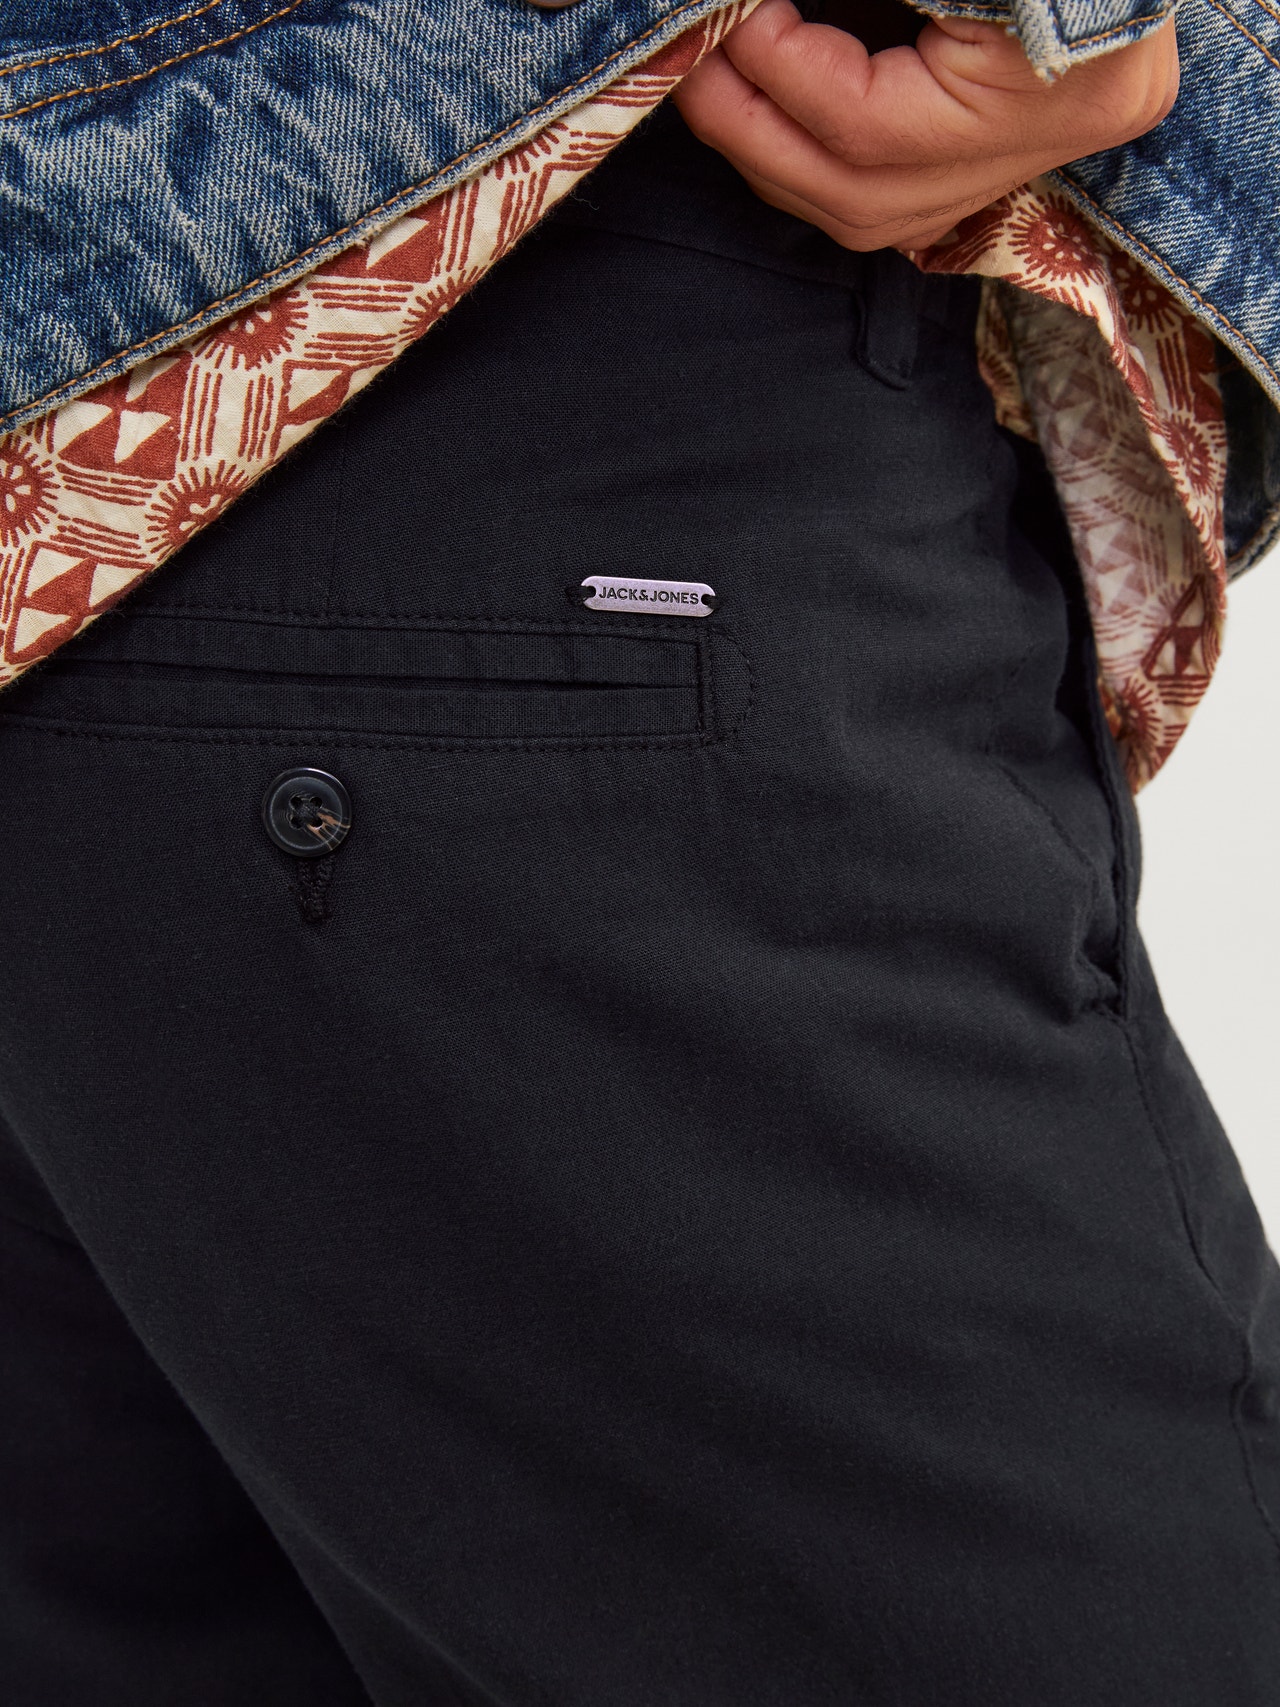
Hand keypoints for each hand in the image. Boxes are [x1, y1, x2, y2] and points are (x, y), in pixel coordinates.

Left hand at [672, 0, 1178, 249]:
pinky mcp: (1001, 156)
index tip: (727, 13)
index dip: (778, 70)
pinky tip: (762, 100)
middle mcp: (1049, 147)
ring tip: (711, 74)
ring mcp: (1029, 161)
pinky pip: (880, 192)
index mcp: (1070, 87)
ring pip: (859, 210)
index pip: (872, 124)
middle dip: (747, 127)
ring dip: (767, 148)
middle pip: (856, 192)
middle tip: (684, 56)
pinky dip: (808, 154)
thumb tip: (741, 12)